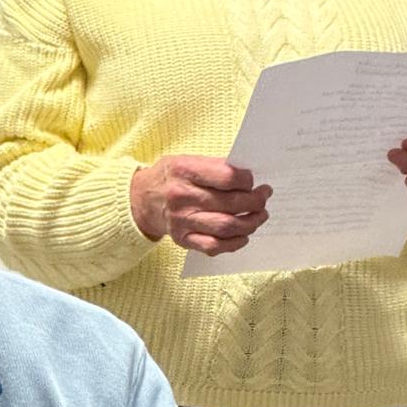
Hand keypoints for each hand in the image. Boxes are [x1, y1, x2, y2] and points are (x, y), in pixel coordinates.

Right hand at [130, 156, 271, 255]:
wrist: (142, 198)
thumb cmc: (172, 176)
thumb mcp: (188, 160)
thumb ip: (216, 166)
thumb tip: (249, 178)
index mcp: (184, 170)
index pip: (226, 177)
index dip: (246, 180)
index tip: (253, 181)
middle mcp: (182, 197)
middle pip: (230, 203)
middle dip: (255, 201)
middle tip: (264, 197)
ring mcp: (182, 221)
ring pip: (226, 227)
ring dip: (250, 222)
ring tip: (260, 216)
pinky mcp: (183, 239)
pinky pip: (214, 246)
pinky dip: (234, 243)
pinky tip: (244, 235)